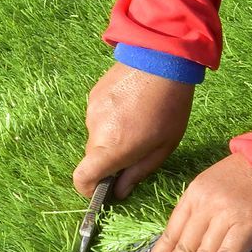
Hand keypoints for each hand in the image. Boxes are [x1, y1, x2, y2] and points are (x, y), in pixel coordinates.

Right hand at [74, 62, 194, 200]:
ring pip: (97, 136)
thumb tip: (119, 191)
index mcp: (112, 148)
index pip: (82, 178)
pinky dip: (111, 119)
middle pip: (93, 157)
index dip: (88, 189)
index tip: (102, 189)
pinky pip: (98, 117)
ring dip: (112, 137)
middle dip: (110, 160)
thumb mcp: (164, 146)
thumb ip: (138, 171)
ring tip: (139, 120)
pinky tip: (132, 105)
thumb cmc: (170, 106)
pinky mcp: (93, 95)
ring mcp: (91, 111)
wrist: (161, 59)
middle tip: (137, 148)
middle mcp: (95, 131)